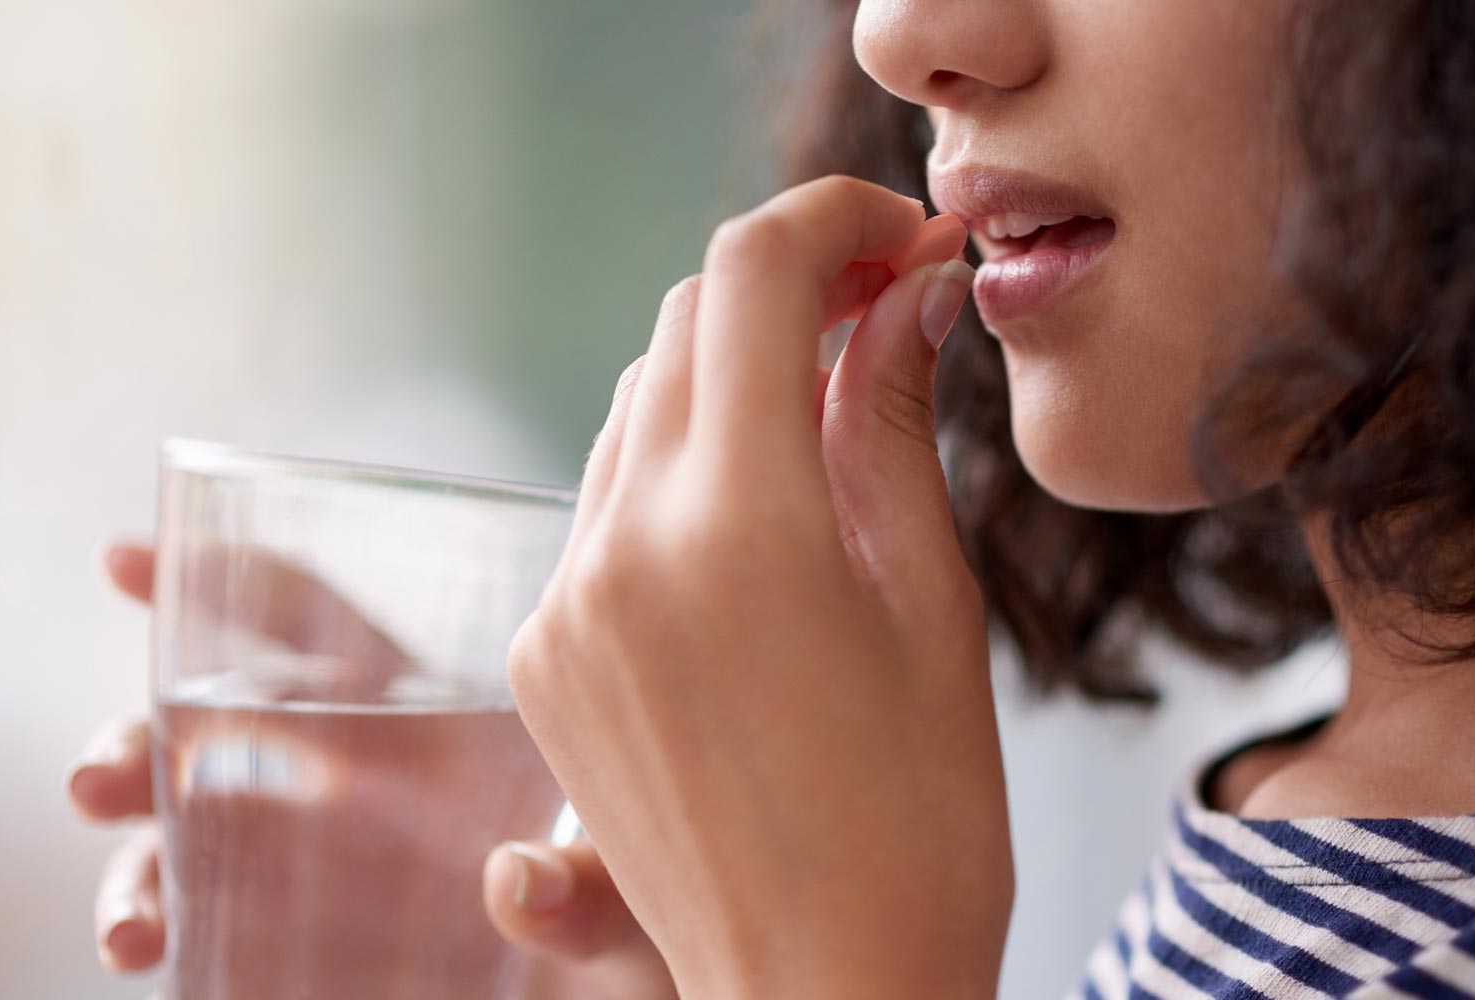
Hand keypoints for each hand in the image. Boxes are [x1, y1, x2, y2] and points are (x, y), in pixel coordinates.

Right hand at [68, 541, 676, 998]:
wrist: (675, 984)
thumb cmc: (664, 910)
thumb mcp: (645, 895)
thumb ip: (598, 894)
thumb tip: (518, 887)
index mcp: (438, 723)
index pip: (322, 626)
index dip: (229, 585)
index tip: (124, 562)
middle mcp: (368, 784)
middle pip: (222, 734)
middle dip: (140, 745)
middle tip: (97, 784)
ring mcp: (331, 867)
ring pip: (198, 840)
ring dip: (140, 866)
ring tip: (131, 925)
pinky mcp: (314, 944)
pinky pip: (217, 930)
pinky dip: (168, 935)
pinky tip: (152, 955)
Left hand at [508, 177, 1011, 999]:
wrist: (824, 992)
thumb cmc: (920, 823)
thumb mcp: (932, 605)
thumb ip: (897, 423)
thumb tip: (907, 293)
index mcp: (739, 530)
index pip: (753, 278)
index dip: (830, 221)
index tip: (896, 234)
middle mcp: (622, 551)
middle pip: (685, 324)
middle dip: (784, 292)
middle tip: (882, 308)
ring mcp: (564, 607)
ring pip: (638, 409)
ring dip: (731, 380)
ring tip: (831, 418)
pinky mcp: (542, 657)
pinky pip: (604, 505)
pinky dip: (681, 472)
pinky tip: (760, 524)